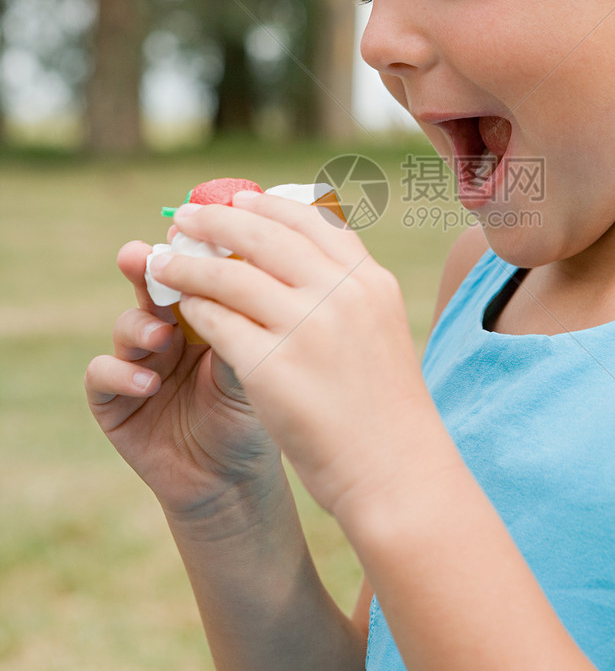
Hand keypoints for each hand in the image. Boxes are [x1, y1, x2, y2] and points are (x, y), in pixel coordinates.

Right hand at [85, 240, 285, 521]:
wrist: (233, 482)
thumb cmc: (251, 417)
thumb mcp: (257, 367)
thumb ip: (245, 326)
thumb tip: (244, 277)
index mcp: (206, 312)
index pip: (193, 269)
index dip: (189, 251)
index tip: (188, 231)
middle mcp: (168, 329)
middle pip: (151, 285)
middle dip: (146, 267)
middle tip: (143, 256)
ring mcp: (137, 361)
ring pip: (126, 324)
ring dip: (139, 324)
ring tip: (162, 335)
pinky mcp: (112, 399)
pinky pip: (102, 373)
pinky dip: (121, 373)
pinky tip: (146, 382)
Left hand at [145, 193, 443, 520]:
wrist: (395, 471)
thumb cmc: (386, 409)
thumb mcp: (380, 330)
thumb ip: (346, 292)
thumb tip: (300, 258)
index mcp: (369, 282)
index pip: (313, 221)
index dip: (267, 205)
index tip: (237, 199)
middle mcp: (340, 294)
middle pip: (264, 236)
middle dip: (216, 220)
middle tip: (183, 217)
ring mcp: (306, 327)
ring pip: (229, 275)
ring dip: (189, 263)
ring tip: (163, 262)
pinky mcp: (271, 365)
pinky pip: (216, 321)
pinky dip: (193, 308)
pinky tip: (180, 307)